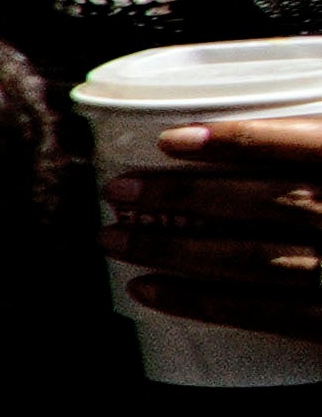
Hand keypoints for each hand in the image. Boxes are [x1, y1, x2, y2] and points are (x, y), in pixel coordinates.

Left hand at [115, 116, 321, 339]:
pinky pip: (266, 314)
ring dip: (175, 249)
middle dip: (187, 197)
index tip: (175, 138)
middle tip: (120, 189)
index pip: (312, 145)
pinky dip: (201, 302)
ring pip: (255, 261)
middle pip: (269, 204)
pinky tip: (151, 290)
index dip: (242, 141)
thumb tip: (288, 102)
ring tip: (115, 238)